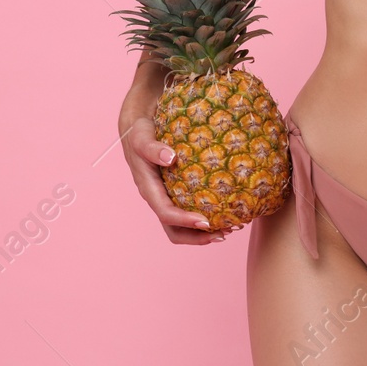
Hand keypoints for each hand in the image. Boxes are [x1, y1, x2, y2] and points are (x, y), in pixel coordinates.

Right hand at [120, 109, 236, 245]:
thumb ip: (153, 148)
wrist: (136, 128)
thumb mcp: (142, 138)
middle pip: (175, 230)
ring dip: (204, 232)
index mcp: (149, 190)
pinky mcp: (174, 192)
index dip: (185, 221)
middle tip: (224, 233)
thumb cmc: (138, 133)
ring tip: (230, 227)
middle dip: (198, 237)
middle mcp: (157, 198)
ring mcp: (166, 197)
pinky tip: (225, 209)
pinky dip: (205, 215)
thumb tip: (170, 158)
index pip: (166, 214)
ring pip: (183, 226)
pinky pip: (189, 210)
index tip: (207, 222)